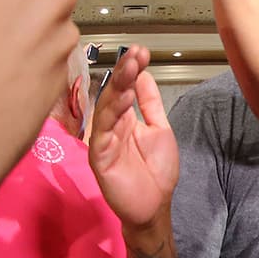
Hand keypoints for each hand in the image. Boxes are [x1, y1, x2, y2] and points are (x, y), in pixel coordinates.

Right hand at [88, 46, 178, 229]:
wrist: (154, 206)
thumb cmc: (155, 171)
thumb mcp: (159, 129)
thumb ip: (150, 103)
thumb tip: (144, 73)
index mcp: (124, 119)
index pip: (124, 88)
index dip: (132, 70)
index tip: (142, 51)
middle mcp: (110, 126)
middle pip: (112, 94)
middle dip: (124, 72)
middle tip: (134, 54)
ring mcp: (103, 140)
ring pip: (106, 109)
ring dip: (117, 87)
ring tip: (129, 69)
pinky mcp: (99, 157)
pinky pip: (103, 132)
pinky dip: (112, 114)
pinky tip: (122, 99)